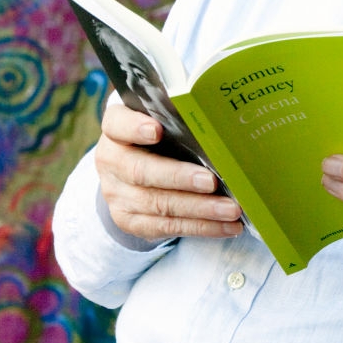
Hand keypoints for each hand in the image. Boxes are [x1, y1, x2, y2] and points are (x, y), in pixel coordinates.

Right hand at [95, 103, 242, 242]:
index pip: (117, 124)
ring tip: (231, 209)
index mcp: (116, 128)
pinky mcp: (131, 221)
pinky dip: (201, 226)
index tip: (156, 130)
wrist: (131, 171)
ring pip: (158, 204)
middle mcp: (112, 161)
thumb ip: (181, 116)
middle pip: (140, 171)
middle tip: (211, 181)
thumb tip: (222, 119)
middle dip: (179, 177)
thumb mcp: (163, 119)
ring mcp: (118, 195)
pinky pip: (168, 226)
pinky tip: (227, 226)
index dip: (135, 127)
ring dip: (199, 208)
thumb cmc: (159, 134)